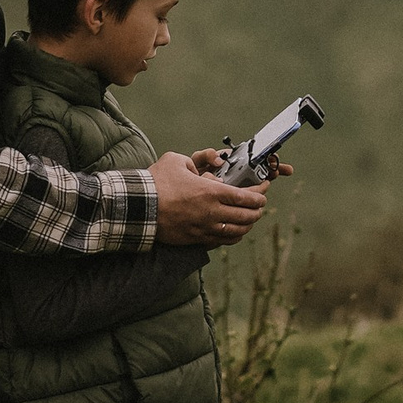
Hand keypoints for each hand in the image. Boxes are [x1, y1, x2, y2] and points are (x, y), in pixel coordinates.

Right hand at [152, 151, 269, 245]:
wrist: (139, 208)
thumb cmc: (157, 182)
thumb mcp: (176, 160)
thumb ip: (195, 161)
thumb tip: (205, 169)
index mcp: (210, 191)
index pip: (245, 197)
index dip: (259, 196)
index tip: (263, 193)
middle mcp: (212, 212)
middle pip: (245, 216)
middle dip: (257, 211)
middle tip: (260, 207)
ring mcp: (204, 228)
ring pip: (236, 231)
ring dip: (247, 225)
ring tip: (251, 220)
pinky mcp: (196, 239)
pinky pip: (221, 241)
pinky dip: (233, 237)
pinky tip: (235, 233)